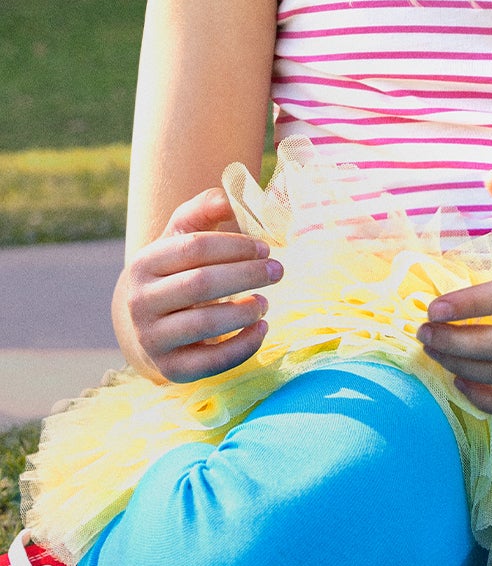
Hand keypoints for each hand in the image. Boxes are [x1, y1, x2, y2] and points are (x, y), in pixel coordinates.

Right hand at [115, 187, 281, 383]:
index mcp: (144, 263)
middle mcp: (140, 302)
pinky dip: (244, 345)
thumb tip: (230, 196)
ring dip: (245, 311)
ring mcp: (152, 338)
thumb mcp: (186, 234)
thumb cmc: (181, 270)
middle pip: (200, 284)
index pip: (193, 247)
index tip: (266, 248)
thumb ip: (206, 208)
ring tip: (265, 301)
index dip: (235, 245)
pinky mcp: (171, 368)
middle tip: (278, 271)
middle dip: (247, 275)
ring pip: (205, 323)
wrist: (155, 323)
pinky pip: (211, 362)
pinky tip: (262, 328)